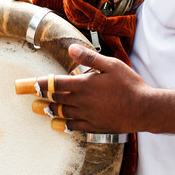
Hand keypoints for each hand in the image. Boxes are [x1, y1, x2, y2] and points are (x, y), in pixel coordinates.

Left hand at [35, 44, 155, 132]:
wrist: (144, 109)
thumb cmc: (130, 84)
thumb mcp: (112, 65)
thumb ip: (89, 58)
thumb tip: (71, 48)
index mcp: (84, 85)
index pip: (54, 84)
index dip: (40, 83)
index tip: (30, 84)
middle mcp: (81, 102)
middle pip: (56, 99)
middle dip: (43, 97)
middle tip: (32, 96)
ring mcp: (87, 116)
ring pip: (62, 113)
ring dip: (51, 110)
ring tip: (43, 109)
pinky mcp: (94, 126)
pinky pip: (74, 127)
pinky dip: (65, 124)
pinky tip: (61, 123)